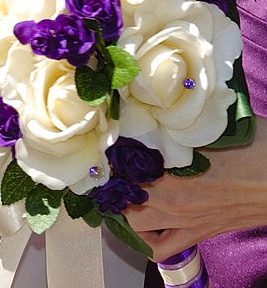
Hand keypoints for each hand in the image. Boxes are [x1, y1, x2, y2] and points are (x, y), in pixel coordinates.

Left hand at [124, 116, 266, 261]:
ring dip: (126, 209)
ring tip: (128, 193)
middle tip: (117, 170)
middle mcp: (175, 201)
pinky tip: (148, 224)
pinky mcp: (197, 235)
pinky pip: (159, 249)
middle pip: (122, 197)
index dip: (114, 157)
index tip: (110, 148)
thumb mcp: (216, 129)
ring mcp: (184, 221)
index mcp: (177, 173)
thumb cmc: (259, 151)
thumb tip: (157, 113)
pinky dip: (146, 240)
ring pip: (133, 224)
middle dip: (116, 184)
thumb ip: (181, 127)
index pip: (126, 168)